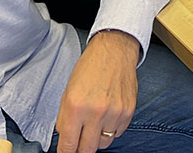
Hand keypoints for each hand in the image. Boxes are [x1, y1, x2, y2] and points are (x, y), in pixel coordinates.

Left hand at [56, 30, 139, 152]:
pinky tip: (107, 115)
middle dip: (80, 150)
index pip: (68, 146)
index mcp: (75, 106)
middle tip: (78, 144)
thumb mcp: (68, 91)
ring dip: (97, 139)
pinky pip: (117, 133)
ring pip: (103, 144)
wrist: (115, 50)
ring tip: (94, 123)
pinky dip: (111, 129)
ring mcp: (114, 113)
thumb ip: (64, 118)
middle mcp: (95, 112)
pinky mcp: (128, 111)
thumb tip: (65, 139)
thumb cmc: (90, 67)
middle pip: (87, 150)